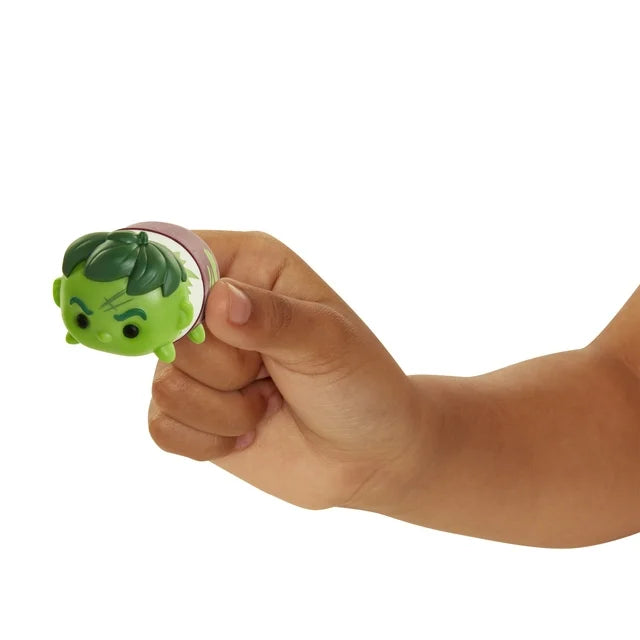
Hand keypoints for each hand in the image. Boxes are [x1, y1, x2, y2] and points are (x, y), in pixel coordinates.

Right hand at [148, 231, 430, 509]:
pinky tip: (249, 431)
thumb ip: (274, 318)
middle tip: (270, 373)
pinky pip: (162, 426)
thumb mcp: (328, 342)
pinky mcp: (190, 410)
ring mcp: (199, 363)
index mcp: (249, 268)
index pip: (179, 254)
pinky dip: (210, 440)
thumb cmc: (359, 384)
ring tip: (268, 403)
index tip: (193, 324)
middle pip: (165, 327)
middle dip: (224, 367)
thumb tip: (218, 301)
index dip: (167, 285)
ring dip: (225, 410)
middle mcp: (214, 310)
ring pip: (164, 383)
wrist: (367, 455)